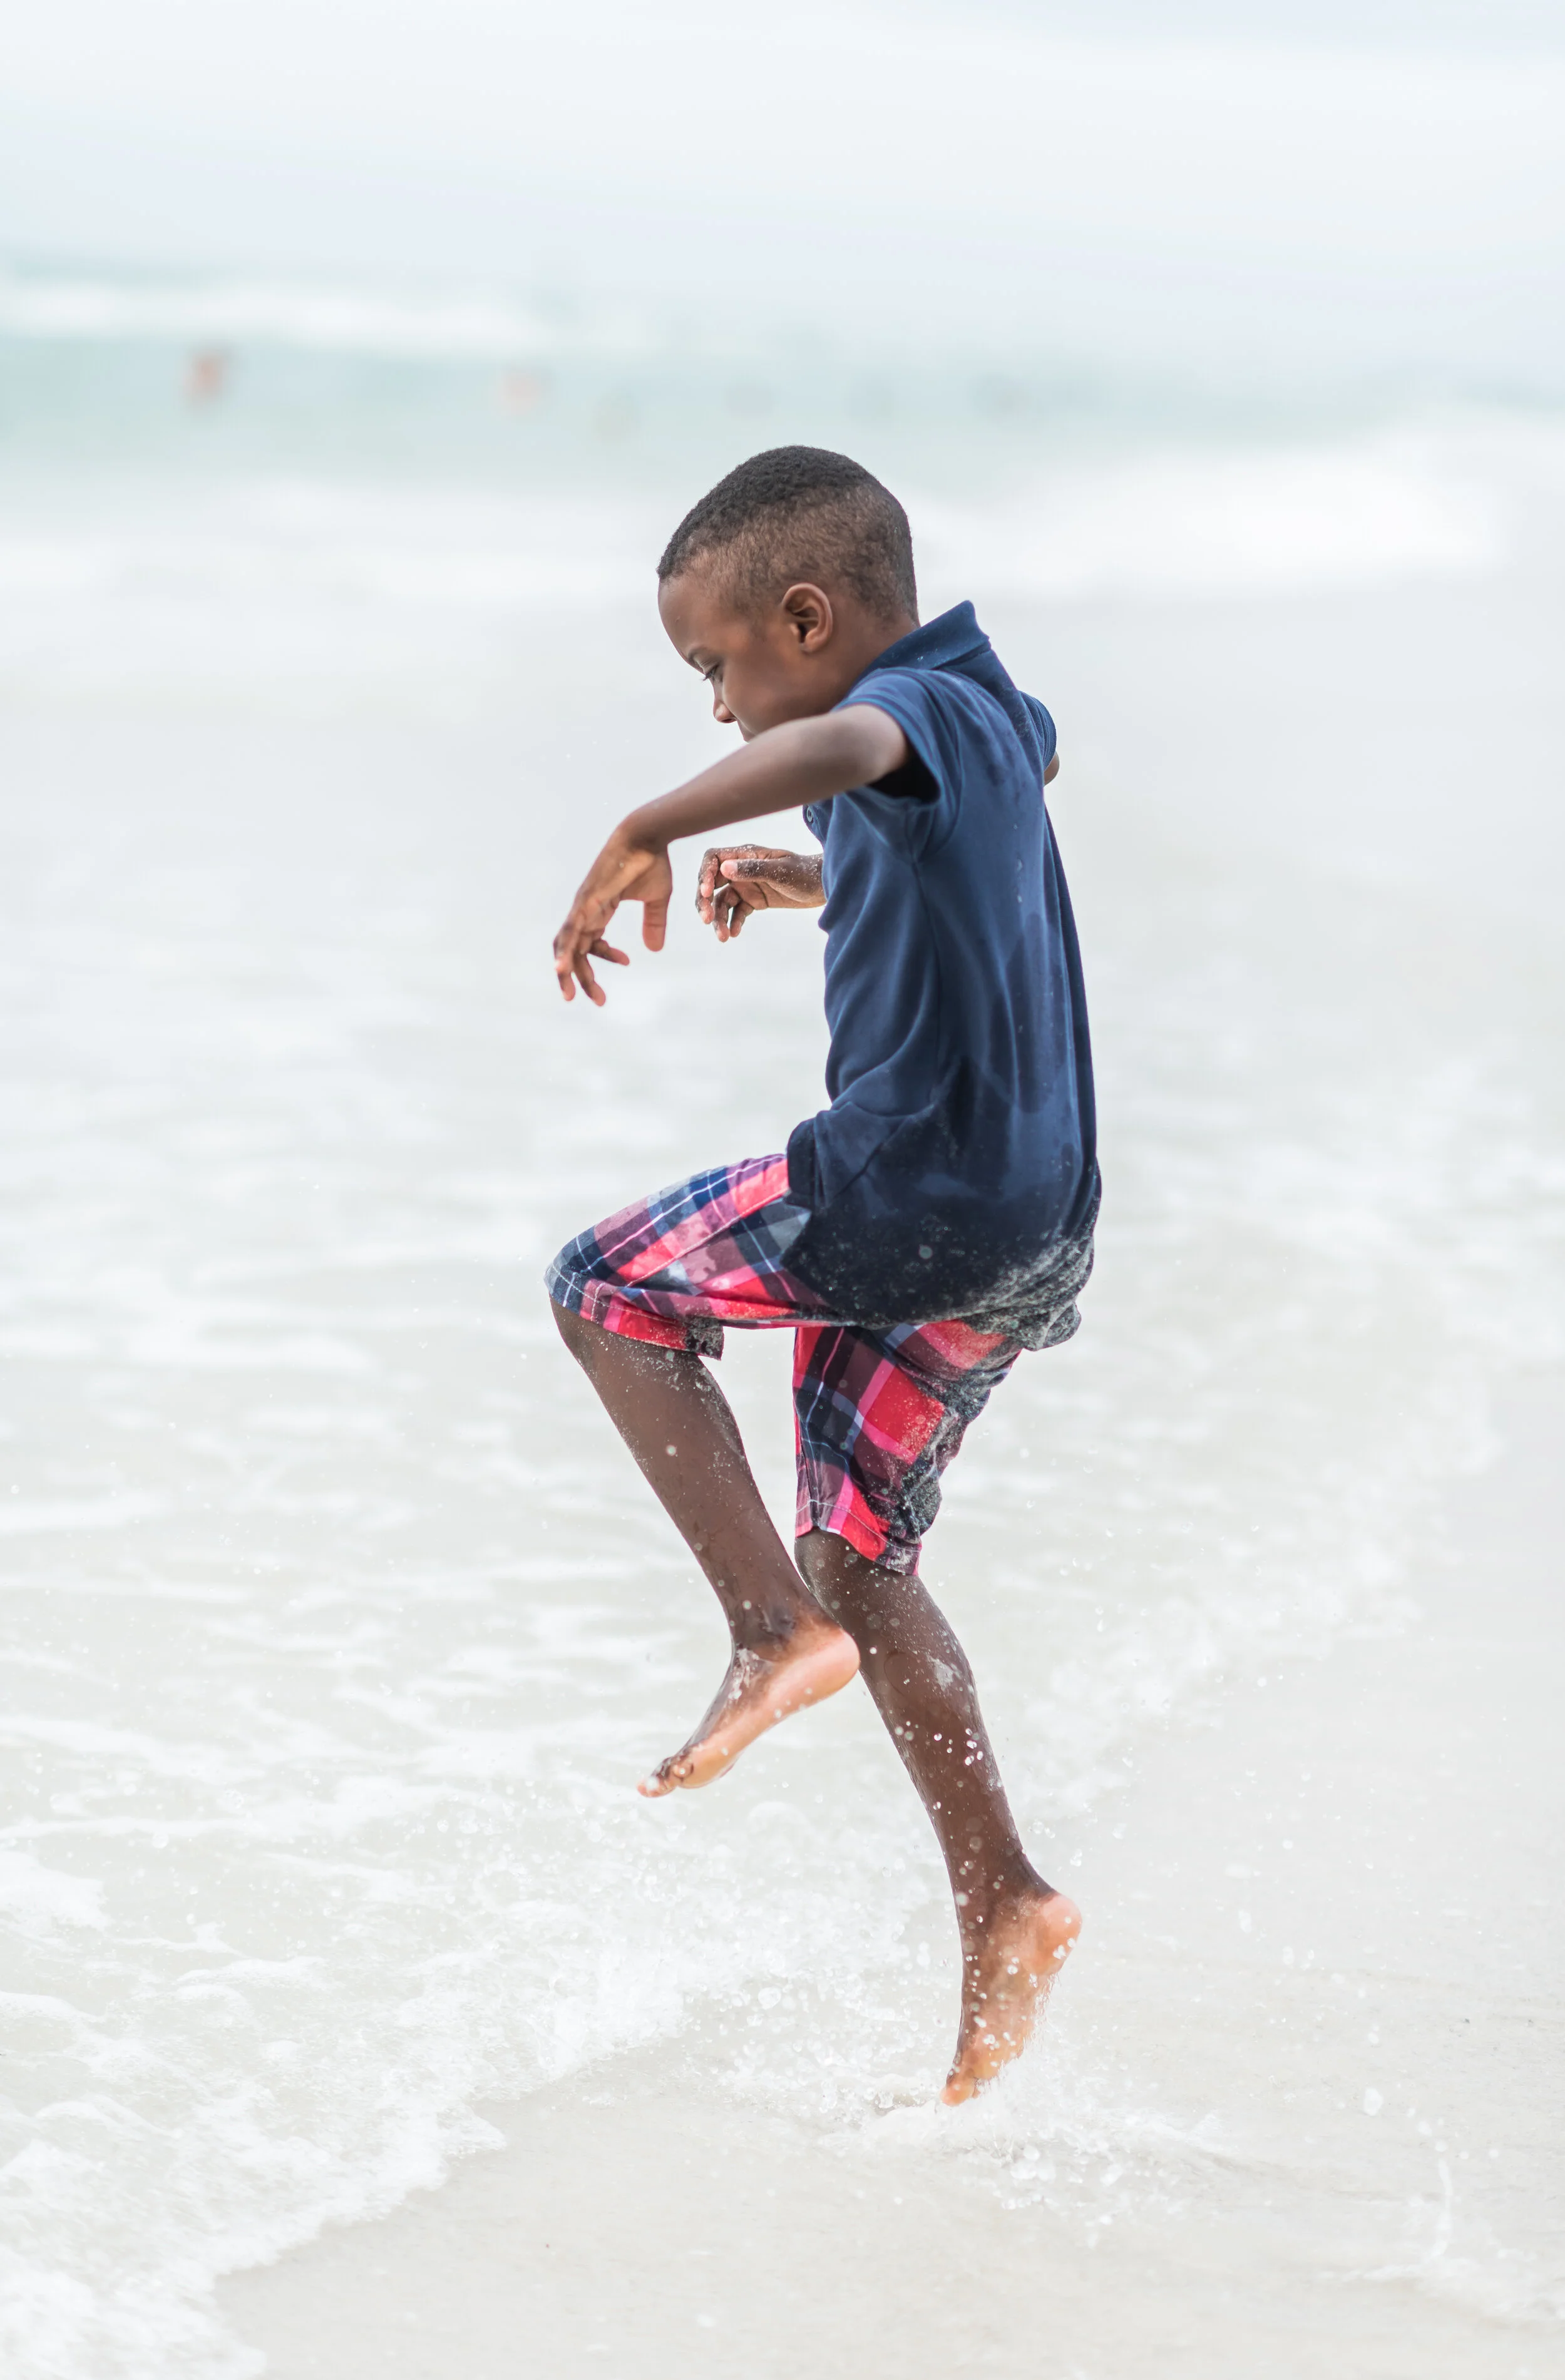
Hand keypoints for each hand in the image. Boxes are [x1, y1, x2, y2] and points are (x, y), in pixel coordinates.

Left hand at [553, 832, 672, 1003]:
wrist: (647, 835)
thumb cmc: (651, 861)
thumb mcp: (656, 900)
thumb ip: (653, 924)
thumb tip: (654, 950)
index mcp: (599, 910)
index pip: (591, 942)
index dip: (605, 958)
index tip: (627, 962)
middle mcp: (586, 910)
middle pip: (575, 950)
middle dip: (581, 977)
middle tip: (597, 1000)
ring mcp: (583, 905)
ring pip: (567, 945)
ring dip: (567, 971)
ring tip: (569, 996)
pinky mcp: (586, 901)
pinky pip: (570, 931)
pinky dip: (564, 950)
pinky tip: (560, 969)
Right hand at [695, 846, 824, 941]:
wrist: (825, 886)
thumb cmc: (806, 872)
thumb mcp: (780, 871)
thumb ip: (753, 869)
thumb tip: (724, 868)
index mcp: (746, 854)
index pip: (714, 859)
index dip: (704, 874)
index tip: (705, 892)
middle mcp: (742, 868)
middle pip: (712, 883)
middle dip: (705, 901)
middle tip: (706, 919)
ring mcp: (747, 885)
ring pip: (723, 901)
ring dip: (718, 918)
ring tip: (722, 937)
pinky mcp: (754, 900)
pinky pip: (737, 912)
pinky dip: (733, 923)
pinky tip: (734, 934)